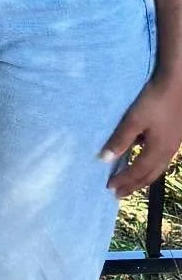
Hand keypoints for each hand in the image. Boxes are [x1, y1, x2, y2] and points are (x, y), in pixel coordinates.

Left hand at [100, 76, 181, 194]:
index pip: (138, 172)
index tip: (109, 188)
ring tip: (131, 183)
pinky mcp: (175, 137)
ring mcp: (174, 145)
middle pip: (150, 175)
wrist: (178, 85)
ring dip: (143, 178)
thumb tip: (104, 159)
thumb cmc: (154, 101)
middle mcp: (168, 152)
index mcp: (158, 150)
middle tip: (119, 194)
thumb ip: (120, 140)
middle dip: (134, 185)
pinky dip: (150, 166)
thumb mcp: (134, 120)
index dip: (124, 181)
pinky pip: (161, 159)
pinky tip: (143, 160)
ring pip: (158, 169)